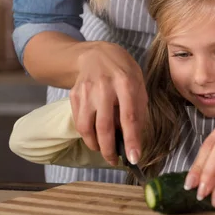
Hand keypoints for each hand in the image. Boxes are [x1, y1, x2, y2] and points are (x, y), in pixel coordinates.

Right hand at [69, 41, 146, 165]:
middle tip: (114, 161)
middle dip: (109, 150)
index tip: (134, 158)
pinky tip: (96, 135)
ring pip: (86, 127)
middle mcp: (104, 87)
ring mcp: (86, 91)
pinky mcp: (74, 95)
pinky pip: (79, 121)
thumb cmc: (124, 71)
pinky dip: (87, 133)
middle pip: (103, 126)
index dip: (132, 140)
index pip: (129, 117)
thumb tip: (135, 138)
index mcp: (126, 83)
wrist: (97, 54)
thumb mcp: (139, 85)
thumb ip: (138, 110)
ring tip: (104, 149)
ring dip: (95, 144)